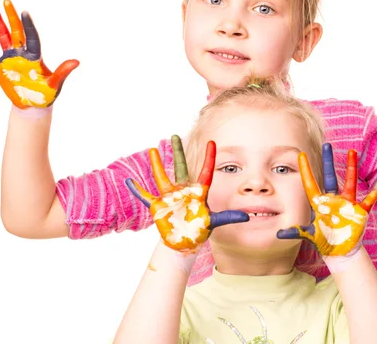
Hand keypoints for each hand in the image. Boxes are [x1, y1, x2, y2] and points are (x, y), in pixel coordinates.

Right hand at [0, 0, 78, 107]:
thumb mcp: (55, 84)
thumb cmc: (46, 94)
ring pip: (3, 35)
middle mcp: (22, 53)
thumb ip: (63, 72)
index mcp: (35, 56)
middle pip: (16, 31)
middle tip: (7, 1)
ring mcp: (10, 57)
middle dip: (11, 16)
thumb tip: (76, 62)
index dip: (28, 25)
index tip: (25, 12)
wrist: (33, 105)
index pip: (31, 36)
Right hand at [125, 135, 248, 252]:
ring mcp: (170, 197)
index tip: (212, 142)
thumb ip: (229, 217)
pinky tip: (129, 181)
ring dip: (156, 164)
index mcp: (199, 192)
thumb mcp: (215, 222)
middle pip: (181, 167)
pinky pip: (145, 196)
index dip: (209, 157)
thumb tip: (247, 217)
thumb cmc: (200, 230)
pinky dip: (136, 190)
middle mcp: (184, 190)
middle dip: (178, 151)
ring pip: (162, 177)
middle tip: (175, 136)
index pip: (206, 171)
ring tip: (152, 149)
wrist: (185, 242)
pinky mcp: (158, 206)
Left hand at [277, 143, 376, 256]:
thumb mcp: (309, 235)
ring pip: (349, 182)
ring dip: (351, 167)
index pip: (310, 184)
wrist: (340, 252)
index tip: (301, 155)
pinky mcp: (359, 211)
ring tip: (352, 152)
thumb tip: (278, 234)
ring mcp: (347, 204)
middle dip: (328, 161)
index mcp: (319, 204)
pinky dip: (375, 190)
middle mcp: (333, 200)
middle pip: (330, 176)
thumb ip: (296, 232)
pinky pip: (369, 199)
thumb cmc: (324, 241)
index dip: (306, 170)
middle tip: (327, 144)